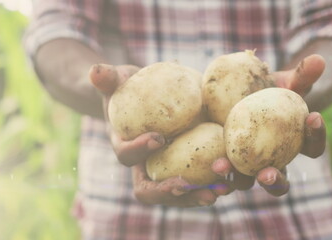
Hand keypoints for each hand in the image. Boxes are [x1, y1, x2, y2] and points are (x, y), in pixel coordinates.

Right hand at [90, 64, 227, 206]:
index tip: (157, 137)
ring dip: (201, 194)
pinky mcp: (188, 166)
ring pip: (180, 194)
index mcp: (126, 147)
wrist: (150, 97)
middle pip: (152, 190)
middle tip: (188, 185)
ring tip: (223, 188)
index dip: (138, 151)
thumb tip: (95, 71)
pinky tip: (236, 176)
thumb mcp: (119, 80)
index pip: (125, 156)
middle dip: (171, 192)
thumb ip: (107, 78)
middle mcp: (146, 165)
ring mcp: (168, 170)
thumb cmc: (132, 89)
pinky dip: (218, 181)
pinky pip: (201, 181)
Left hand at [212, 54, 326, 195]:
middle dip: (274, 181)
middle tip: (267, 173)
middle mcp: (273, 163)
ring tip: (221, 166)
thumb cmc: (269, 90)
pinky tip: (204, 166)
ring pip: (246, 181)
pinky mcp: (226, 161)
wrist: (241, 94)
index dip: (317, 136)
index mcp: (295, 146)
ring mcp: (248, 166)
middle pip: (279, 182)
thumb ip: (301, 75)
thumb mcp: (285, 82)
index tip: (313, 116)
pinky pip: (221, 174)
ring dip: (236, 179)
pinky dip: (213, 175)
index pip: (313, 146)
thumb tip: (319, 59)